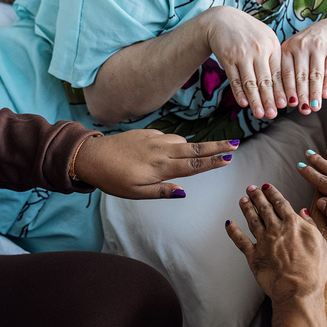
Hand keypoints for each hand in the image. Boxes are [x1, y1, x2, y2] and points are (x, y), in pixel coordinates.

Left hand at [74, 129, 238, 198]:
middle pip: (195, 148)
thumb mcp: (136, 193)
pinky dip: (176, 143)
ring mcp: (155, 139)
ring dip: (195, 146)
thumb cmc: (113, 179)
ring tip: (204, 152)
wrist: (92, 155)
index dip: (212, 162)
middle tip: (235, 143)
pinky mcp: (147, 133)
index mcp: (161, 167)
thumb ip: (161, 192)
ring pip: (182, 141)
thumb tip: (183, 193)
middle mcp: (161, 150)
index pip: (193, 164)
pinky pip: (169, 137)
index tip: (228, 159)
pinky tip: (171, 150)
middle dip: (217, 146)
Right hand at [205, 6, 286, 118]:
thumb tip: (283, 84)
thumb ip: (274, 57)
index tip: (284, 105)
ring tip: (260, 114)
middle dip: (270, 100)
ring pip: (250, 83)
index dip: (281, 90)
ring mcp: (242, 54)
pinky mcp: (228, 58)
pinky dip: (239, 93)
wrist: (222, 19)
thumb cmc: (248, 33)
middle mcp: (259, 49)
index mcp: (273, 45)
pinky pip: (235, 79)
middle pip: (266, 80)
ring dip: (255, 101)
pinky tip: (243, 104)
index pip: (278, 73)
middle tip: (273, 115)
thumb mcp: (266, 38)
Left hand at [225, 183, 326, 307]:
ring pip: (252, 220)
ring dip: (247, 208)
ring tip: (243, 200)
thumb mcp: (320, 244)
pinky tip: (229, 223)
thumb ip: (311, 226)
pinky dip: (233, 231)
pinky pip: (240, 240)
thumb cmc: (312, 271)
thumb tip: (304, 212)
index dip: (273, 193)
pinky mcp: (253, 255)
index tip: (267, 187)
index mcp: (293, 224)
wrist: (297, 289)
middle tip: (251, 188)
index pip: (280, 204)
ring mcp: (263, 241)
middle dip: (257, 196)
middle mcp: (276, 229)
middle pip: (264, 208)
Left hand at [280, 17, 326, 113]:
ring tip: (315, 106)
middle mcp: (301, 46)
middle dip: (302, 95)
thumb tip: (288, 99)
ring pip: (315, 75)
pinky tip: (325, 95)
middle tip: (303, 110)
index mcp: (287, 48)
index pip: (286, 73)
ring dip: (315, 93)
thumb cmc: (310, 46)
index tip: (288, 105)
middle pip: (300, 76)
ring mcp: (318, 46)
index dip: (287, 91)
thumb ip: (290, 70)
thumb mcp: (296, 52)